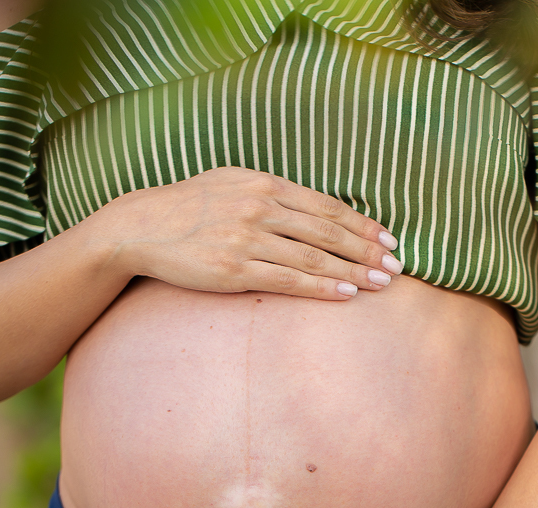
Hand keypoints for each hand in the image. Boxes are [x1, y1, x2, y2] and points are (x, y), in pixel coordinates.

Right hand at [91, 166, 402, 299]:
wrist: (140, 226)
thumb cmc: (190, 207)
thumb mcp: (232, 184)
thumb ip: (273, 193)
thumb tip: (316, 209)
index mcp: (264, 183)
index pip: (326, 206)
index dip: (362, 224)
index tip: (388, 239)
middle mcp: (259, 207)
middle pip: (328, 231)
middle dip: (367, 250)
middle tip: (397, 266)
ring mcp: (246, 239)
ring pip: (314, 256)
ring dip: (354, 271)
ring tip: (382, 283)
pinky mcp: (233, 270)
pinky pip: (288, 280)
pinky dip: (321, 286)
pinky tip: (346, 293)